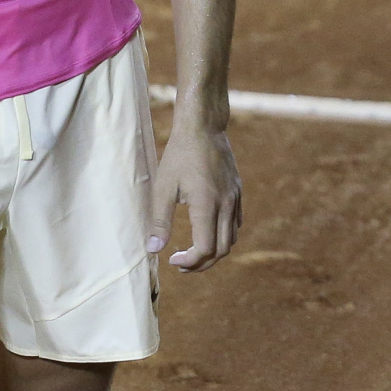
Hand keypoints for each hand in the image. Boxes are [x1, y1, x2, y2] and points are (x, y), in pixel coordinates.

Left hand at [148, 123, 241, 272]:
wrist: (203, 126)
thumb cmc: (180, 154)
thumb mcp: (163, 186)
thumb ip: (159, 220)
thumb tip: (153, 249)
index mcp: (207, 204)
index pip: (205, 249)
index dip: (189, 261)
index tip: (172, 260)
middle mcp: (226, 204)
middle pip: (221, 250)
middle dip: (201, 264)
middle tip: (181, 264)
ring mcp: (235, 198)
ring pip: (231, 239)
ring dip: (213, 252)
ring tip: (193, 252)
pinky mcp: (237, 192)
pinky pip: (235, 223)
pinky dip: (223, 236)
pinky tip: (207, 231)